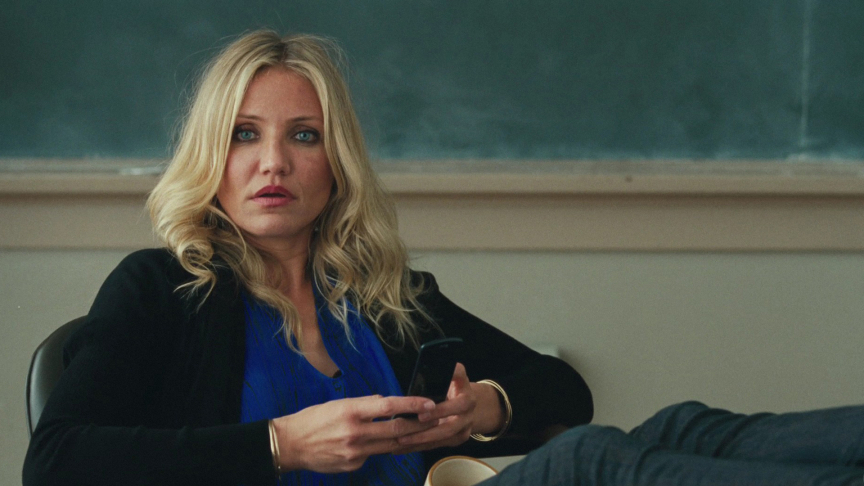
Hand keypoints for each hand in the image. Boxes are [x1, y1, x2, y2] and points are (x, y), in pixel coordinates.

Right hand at [273, 395, 436, 472]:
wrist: (290, 444)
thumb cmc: (314, 419)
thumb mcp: (339, 403)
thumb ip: (364, 404)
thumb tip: (386, 404)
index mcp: (351, 410)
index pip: (389, 406)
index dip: (412, 405)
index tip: (429, 403)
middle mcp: (355, 432)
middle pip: (396, 429)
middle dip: (419, 425)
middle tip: (435, 420)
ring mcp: (355, 451)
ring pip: (389, 444)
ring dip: (406, 438)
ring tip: (420, 431)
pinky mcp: (353, 465)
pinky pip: (373, 456)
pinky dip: (378, 448)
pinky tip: (374, 444)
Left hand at [396, 363, 503, 451]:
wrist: (470, 403)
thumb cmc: (454, 386)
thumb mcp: (454, 374)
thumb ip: (446, 369)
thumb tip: (435, 359)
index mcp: (467, 396)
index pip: (459, 403)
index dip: (441, 409)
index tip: (422, 411)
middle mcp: (469, 413)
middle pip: (450, 425)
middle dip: (429, 428)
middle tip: (407, 427)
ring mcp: (465, 428)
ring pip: (444, 438)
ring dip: (422, 440)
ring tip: (401, 440)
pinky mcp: (459, 439)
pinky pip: (439, 445)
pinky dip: (421, 446)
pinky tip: (404, 447)